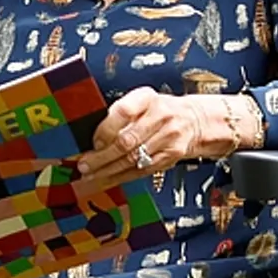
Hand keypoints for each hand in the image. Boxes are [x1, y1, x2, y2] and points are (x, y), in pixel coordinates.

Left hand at [73, 89, 259, 201]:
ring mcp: (169, 136)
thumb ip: (118, 116)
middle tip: (85, 165)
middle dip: (102, 157)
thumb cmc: (157, 111)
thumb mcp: (140, 103)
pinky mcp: (172, 154)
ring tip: (91, 176)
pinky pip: (142, 170)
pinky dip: (122, 177)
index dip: (105, 130)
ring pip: (133, 159)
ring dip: (108, 170)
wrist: (193, 119)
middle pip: (127, 140)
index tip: (92, 143)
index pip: (122, 112)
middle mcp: (160, 115)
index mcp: (146, 97)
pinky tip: (107, 180)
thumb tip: (88, 139)